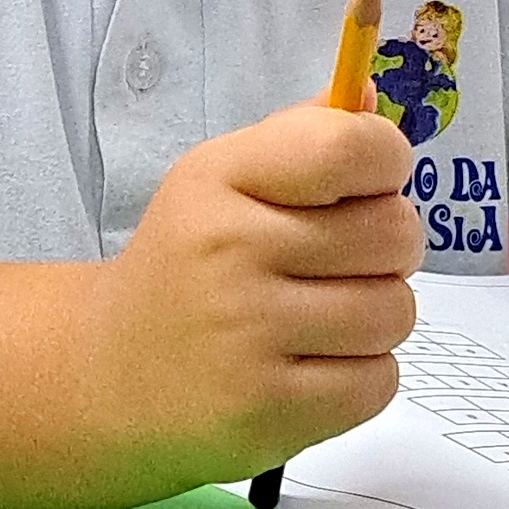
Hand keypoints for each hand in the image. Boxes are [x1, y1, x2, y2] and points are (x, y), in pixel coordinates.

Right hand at [85, 106, 420, 498]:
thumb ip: (303, 136)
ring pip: (397, 312)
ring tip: (323, 319)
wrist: (111, 373)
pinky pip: (380, 382)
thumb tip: (369, 97)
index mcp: (222, 178)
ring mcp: (247, 335)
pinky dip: (363, 377)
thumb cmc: (190, 264)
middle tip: (342, 262)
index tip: (368, 185)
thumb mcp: (225, 180)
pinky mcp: (268, 411)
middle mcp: (231, 249)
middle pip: (394, 234)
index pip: (350, 149)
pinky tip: (313, 366)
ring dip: (377, 317)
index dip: (385, 162)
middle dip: (389, 248)